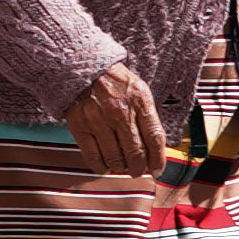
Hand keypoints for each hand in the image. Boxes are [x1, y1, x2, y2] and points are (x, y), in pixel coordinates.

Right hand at [59, 61, 166, 184]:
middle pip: (135, 153)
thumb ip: (148, 117)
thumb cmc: (115, 81)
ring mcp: (99, 120)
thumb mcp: (139, 91)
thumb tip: (157, 148)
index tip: (157, 169)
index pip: (155, 139)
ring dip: (121, 168)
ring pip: (115, 158)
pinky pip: (93, 156)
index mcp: (139, 101)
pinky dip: (101, 167)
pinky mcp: (80, 126)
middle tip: (137, 170)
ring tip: (121, 166)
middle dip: (139, 168)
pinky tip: (105, 166)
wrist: (84, 67)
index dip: (158, 160)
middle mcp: (120, 112)